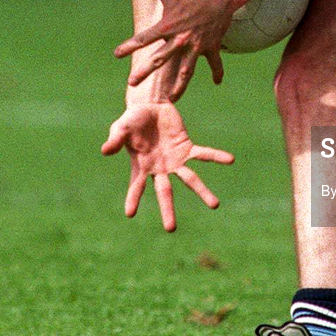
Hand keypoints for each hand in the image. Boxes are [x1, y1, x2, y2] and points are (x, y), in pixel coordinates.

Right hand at [101, 102, 233, 231]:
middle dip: (168, 210)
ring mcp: (175, 160)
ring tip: (215, 206)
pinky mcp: (186, 148)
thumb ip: (115, 140)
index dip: (133, 198)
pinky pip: (203, 154)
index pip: (136, 186)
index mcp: (141, 166)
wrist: (150, 105)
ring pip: (190, 179)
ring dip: (202, 191)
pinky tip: (230, 160)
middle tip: (171, 229)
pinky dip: (216, 157)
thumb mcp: (121, 127)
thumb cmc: (132, 120)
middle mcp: (159, 169)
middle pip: (165, 192)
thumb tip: (105, 151)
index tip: (129, 214)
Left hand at [115, 0, 234, 95]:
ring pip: (186, 70)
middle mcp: (180, 39)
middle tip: (132, 83)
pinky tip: (217, 83)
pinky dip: (217, 72)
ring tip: (172, 98)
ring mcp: (197, 45)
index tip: (117, 54)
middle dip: (145, 72)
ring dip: (179, 86)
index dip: (129, 45)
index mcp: (167, 25)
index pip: (144, 38)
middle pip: (159, 59)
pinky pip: (215, 62)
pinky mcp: (212, 45)